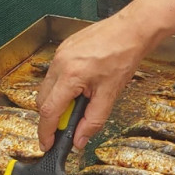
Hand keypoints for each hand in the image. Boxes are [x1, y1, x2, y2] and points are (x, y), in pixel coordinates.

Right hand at [34, 12, 152, 151]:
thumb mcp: (110, 94)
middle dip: (52, 116)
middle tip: (68, 125)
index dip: (45, 132)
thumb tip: (79, 140)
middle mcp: (60, 62)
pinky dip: (62, 85)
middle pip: (43, 100)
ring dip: (58, 99)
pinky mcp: (64, 48)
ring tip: (80, 101)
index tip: (47, 144)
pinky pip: (55, 73)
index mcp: (70, 75)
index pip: (48, 111)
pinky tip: (81, 85)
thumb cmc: (124, 56)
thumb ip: (93, 121)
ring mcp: (60, 53)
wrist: (132, 30)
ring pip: (47, 86)